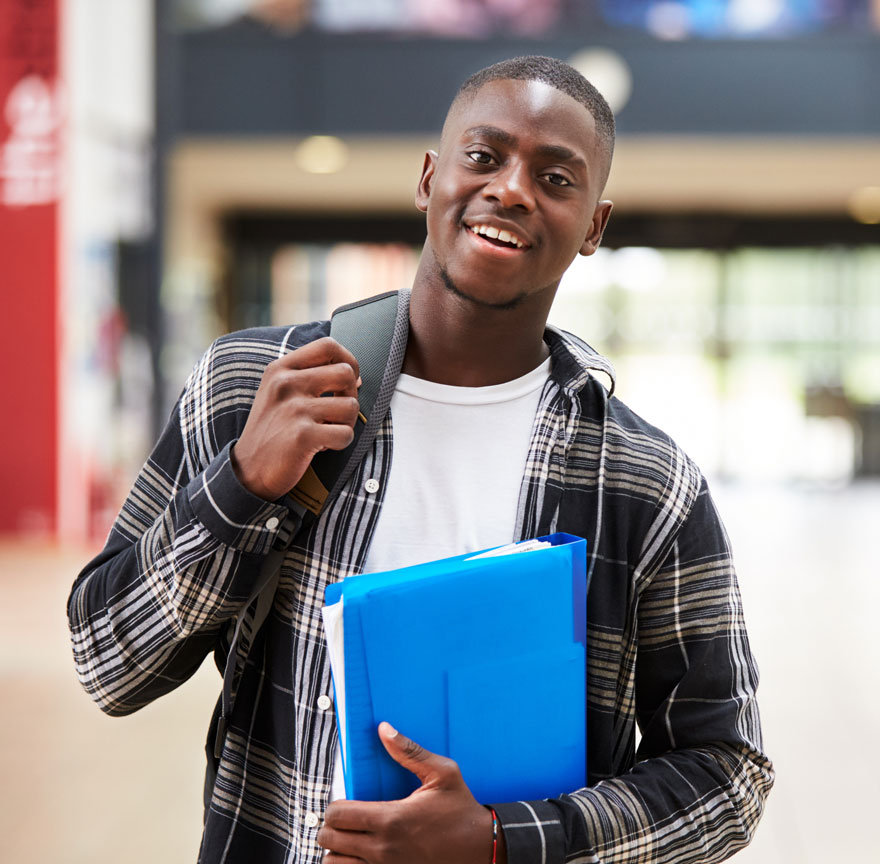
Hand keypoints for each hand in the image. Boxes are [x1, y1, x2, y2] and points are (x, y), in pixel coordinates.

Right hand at [230, 337, 360, 500]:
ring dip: (347, 423)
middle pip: (346, 373)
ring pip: (351, 406)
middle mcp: (286, 384)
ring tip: (327, 431)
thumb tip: (356, 377)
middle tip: (337, 412)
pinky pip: (346, 434)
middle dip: (351, 395)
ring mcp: (294, 409)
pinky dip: (341, 443)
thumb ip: (311, 378)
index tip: (347, 380)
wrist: (248, 470)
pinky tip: (322, 446)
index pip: (328, 346)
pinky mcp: (302, 435)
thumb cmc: (272, 429)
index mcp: (281, 369)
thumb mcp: (279, 393)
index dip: (348, 360)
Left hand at [317, 722, 504, 863]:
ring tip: (350, 838)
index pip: (338, 815)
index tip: (346, 801)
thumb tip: (383, 729)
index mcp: (392, 819)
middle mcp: (384, 850)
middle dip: (332, 826)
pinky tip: (359, 855)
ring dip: (337, 850)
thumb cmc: (461, 810)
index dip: (335, 806)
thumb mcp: (443, 773)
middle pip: (330, 840)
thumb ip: (410, 751)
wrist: (482, 848)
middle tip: (346, 818)